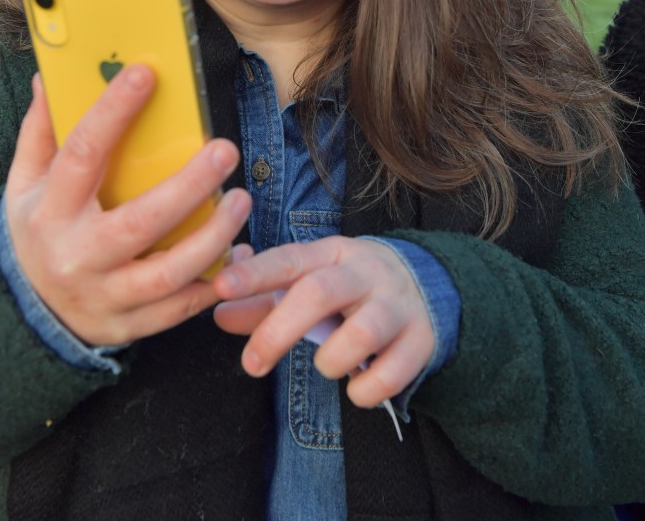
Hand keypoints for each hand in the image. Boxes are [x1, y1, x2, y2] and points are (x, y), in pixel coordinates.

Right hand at [5, 66, 250, 345]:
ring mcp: (105, 296)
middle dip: (189, 185)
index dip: (113, 112)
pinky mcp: (130, 325)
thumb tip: (49, 79)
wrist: (27, 315)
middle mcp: (77, 256)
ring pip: (170, 272)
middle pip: (140, 221)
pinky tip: (238, 250)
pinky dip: (215, 280)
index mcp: (49, 211)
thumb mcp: (24, 184)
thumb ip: (41, 132)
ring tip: (242, 200)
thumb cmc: (37, 232)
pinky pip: (181, 307)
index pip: (81, 154)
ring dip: (214, 236)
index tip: (146, 74)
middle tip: (226, 150)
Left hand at [212, 237, 434, 407]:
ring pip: (360, 333)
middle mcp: (365, 273)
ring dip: (331, 361)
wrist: (426, 285)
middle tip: (252, 364)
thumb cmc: (350, 287)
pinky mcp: (421, 339)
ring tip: (327, 365)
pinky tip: (357, 387)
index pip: (289, 258)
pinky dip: (365, 391)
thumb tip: (218, 314)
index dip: (254, 273)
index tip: (220, 287)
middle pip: (319, 293)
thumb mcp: (310, 282)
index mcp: (331, 254)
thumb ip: (262, 300)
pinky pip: (391, 374)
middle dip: (279, 331)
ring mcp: (396, 305)